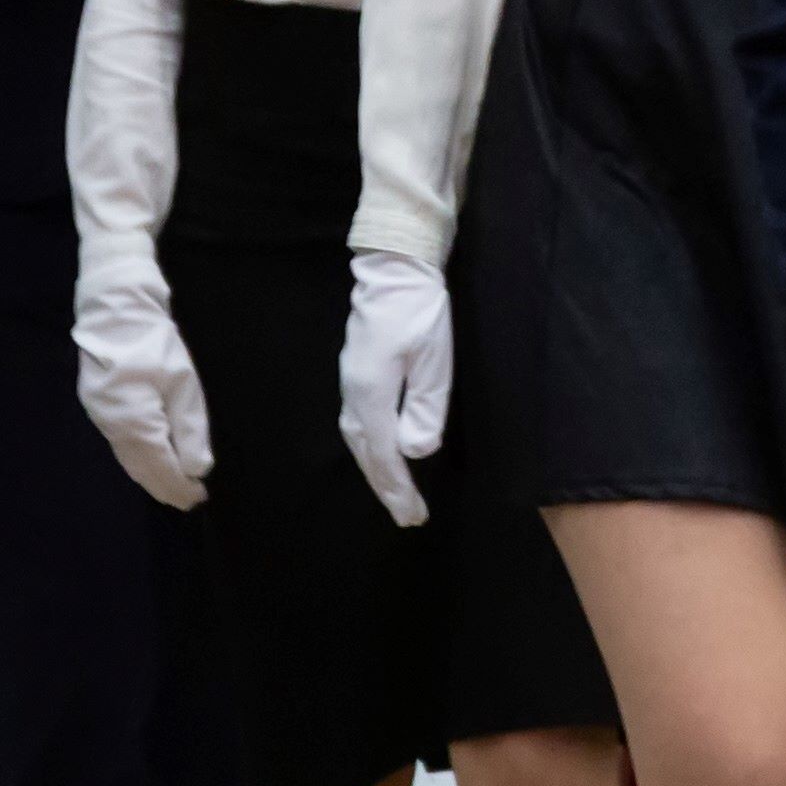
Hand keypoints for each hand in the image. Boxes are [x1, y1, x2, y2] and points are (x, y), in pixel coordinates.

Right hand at [74, 290, 211, 511]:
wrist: (115, 312)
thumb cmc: (154, 343)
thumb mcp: (183, 384)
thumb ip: (190, 429)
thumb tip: (197, 468)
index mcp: (134, 422)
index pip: (161, 467)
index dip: (180, 485)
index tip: (199, 498)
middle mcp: (113, 427)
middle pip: (142, 468)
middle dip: (166, 486)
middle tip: (189, 500)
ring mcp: (102, 418)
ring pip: (130, 459)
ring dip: (153, 476)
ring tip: (176, 487)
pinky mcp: (99, 407)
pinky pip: (122, 445)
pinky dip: (140, 459)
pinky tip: (153, 462)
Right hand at [336, 250, 452, 531]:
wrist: (395, 268)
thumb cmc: (420, 309)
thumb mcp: (435, 358)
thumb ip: (426, 406)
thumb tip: (416, 451)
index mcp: (372, 393)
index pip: (385, 455)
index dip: (400, 488)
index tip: (414, 515)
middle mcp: (354, 393)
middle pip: (367, 453)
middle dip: (386, 487)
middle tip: (406, 517)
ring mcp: (350, 382)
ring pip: (358, 439)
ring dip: (375, 470)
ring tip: (394, 493)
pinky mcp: (355, 372)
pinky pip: (358, 423)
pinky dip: (370, 447)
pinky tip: (380, 452)